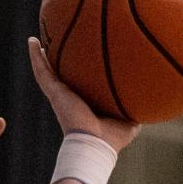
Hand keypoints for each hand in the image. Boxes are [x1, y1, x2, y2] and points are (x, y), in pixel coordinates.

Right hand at [28, 37, 139, 153]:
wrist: (95, 144)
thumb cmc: (113, 138)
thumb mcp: (131, 120)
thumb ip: (137, 107)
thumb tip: (151, 96)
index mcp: (86, 103)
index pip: (82, 84)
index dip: (81, 72)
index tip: (81, 58)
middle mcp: (72, 98)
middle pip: (63, 75)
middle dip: (59, 61)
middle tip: (55, 43)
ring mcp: (61, 95)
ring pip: (48, 71)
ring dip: (41, 56)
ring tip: (36, 39)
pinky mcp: (55, 93)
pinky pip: (42, 72)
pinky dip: (35, 57)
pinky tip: (31, 42)